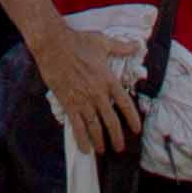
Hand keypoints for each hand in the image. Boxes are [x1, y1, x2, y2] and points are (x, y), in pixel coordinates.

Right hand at [33, 14, 135, 156]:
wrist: (53, 44)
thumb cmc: (78, 41)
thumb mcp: (103, 42)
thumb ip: (121, 47)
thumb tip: (138, 45)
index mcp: (108, 79)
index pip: (125, 104)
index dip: (132, 118)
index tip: (136, 129)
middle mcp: (98, 93)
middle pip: (111, 120)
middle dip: (117, 137)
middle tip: (119, 147)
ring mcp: (83, 100)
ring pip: (95, 126)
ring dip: (99, 141)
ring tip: (102, 150)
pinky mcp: (68, 103)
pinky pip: (77, 125)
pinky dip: (81, 139)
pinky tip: (85, 149)